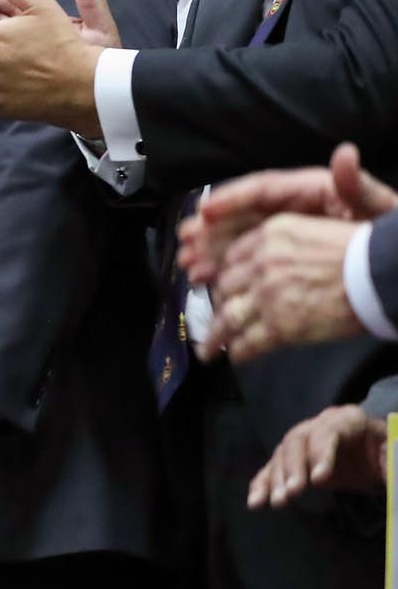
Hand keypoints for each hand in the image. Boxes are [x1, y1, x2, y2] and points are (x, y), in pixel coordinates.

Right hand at [179, 143, 394, 285]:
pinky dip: (226, 267)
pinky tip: (209, 278)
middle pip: (243, 213)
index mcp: (311, 190)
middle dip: (211, 229)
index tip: (205, 210)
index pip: (263, 188)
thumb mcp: (379, 207)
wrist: (394, 266)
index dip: (231, 198)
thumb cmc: (390, 235)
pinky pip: (248, 257)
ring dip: (212, 250)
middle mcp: (292, 207)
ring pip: (239, 237)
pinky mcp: (285, 253)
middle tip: (186, 242)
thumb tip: (345, 154)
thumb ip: (358, 184)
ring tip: (191, 266)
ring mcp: (286, 230)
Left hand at [202, 212, 362, 361]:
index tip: (225, 286)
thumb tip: (268, 263)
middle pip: (226, 288)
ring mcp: (267, 296)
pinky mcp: (280, 326)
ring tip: (208, 350)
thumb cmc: (361, 253)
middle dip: (221, 305)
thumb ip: (282, 245)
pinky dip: (239, 352)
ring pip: (229, 318)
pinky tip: (235, 357)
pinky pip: (249, 342)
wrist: (380, 274)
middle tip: (220, 317)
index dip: (226, 276)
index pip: (232, 258)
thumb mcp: (312, 231)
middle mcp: (261, 264)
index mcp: (270, 236)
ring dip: (216, 337)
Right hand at [249, 404, 387, 507]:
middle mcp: (319, 424)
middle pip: (297, 440)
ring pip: (282, 454)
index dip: (321, 454)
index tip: (319, 481)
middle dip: (293, 468)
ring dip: (276, 479)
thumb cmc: (388, 456)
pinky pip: (273, 468)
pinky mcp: (295, 460)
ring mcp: (304, 441)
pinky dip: (263, 484)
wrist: (379, 456)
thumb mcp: (393, 460)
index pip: (328, 432)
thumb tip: (390, 481)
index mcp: (348, 420)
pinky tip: (255, 501)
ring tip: (277, 502)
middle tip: (292, 493)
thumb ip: (391, 470)